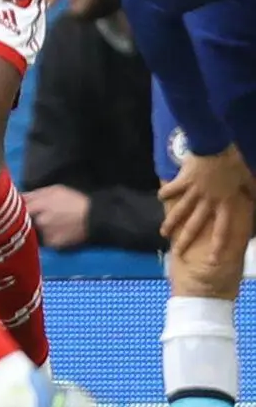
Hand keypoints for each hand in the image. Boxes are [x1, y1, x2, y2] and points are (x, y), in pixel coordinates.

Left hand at [21, 183, 89, 250]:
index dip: (17, 209)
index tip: (19, 209)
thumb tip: (18, 197)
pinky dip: (45, 237)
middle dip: (26, 219)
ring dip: (35, 229)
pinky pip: (43, 241)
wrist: (96, 218)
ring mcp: (47, 234)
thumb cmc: (75, 201)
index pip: (17, 209)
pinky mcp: (54, 244)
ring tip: (49, 223)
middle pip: (24, 222)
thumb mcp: (54, 190)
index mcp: (39, 206)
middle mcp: (40, 221)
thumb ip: (34, 194)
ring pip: (32, 232)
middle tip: (35, 216)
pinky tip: (56, 231)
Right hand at [161, 145, 255, 259]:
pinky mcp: (183, 181)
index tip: (213, 260)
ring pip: (180, 211)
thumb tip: (255, 200)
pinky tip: (160, 198)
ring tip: (162, 233)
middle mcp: (207, 202)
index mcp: (224, 204)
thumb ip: (249, 192)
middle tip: (177, 253)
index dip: (217, 246)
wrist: (214, 146)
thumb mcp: (246, 179)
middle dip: (185, 240)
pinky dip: (166, 193)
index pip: (221, 230)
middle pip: (195, 225)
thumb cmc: (233, 163)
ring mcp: (193, 192)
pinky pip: (173, 189)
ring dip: (170, 223)